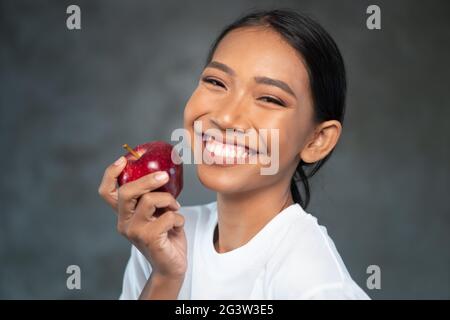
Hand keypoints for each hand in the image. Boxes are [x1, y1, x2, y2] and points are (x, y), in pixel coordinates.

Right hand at [98, 156, 186, 277]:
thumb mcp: (157, 213)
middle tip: (164, 175)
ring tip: (176, 208)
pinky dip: (178, 218)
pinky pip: (168, 216)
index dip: (111, 174)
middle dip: (146, 180)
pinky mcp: (149, 239)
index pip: (107, 192)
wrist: (172, 266)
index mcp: (124, 214)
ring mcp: (135, 232)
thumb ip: (154, 197)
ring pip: (149, 200)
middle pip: (126, 192)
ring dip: (169, 200)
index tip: (124, 160)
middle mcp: (124, 222)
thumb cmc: (166, 236)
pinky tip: (178, 226)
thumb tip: (163, 172)